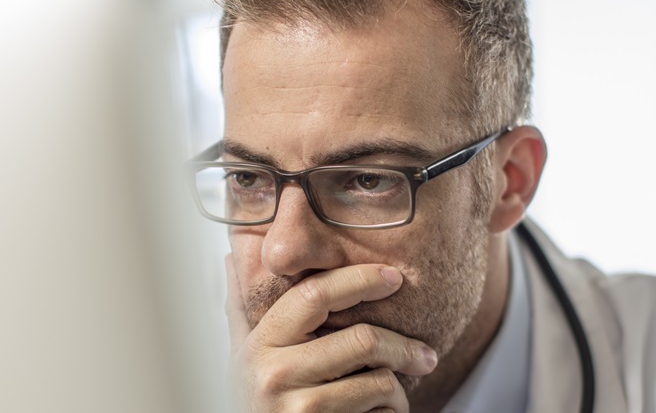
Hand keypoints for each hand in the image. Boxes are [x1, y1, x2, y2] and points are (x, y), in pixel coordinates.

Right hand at [225, 255, 437, 411]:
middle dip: (404, 348)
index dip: (360, 279)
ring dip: (399, 393)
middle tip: (425, 356)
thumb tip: (230, 258)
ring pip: (381, 382)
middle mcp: (275, 374)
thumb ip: (239, 312)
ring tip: (393, 400)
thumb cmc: (253, 405)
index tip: (394, 277)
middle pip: (363, 339)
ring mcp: (299, 408)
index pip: (315, 294)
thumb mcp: (238, 359)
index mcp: (261, 343)